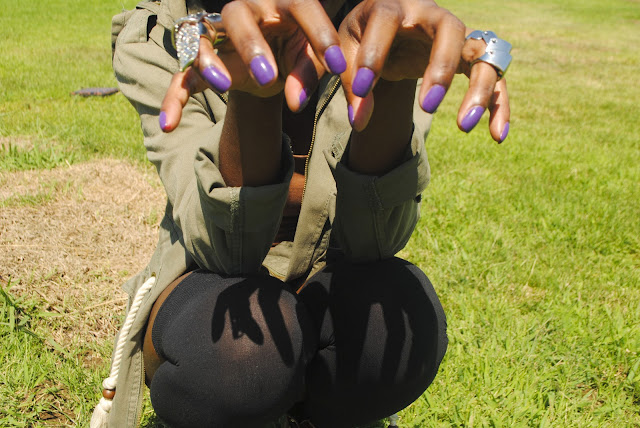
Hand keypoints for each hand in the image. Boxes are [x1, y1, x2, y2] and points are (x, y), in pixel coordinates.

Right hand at [160, 0, 347, 131]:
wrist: (271, 59)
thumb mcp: (309, 62)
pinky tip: (169, 125)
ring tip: (222, 85)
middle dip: (250, 45)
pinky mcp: (202, 62)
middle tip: (267, 75)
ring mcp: (217, 35)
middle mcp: (246, 12)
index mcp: (284, 4)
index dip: (320, 34)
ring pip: (200, 38)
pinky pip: (181, 76)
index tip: (337, 66)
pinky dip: (174, 99)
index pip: (302, 7)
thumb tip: (295, 103)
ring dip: (208, 60)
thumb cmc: (296, 52)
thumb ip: (307, 77)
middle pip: (237, 15)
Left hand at [339, 0, 510, 142]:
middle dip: (441, 68)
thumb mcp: (348, 54)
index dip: (374, 54)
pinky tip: (496, 136)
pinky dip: (499, 105)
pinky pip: (495, 76)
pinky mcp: (470, 55)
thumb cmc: (365, 38)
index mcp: (392, 5)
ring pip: (482, 53)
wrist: (389, 30)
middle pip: (450, 28)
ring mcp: (456, 34)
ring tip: (463, 126)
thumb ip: (354, 84)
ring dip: (479, 88)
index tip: (363, 90)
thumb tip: (360, 121)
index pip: (386, 20)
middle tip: (427, 107)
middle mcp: (431, 14)